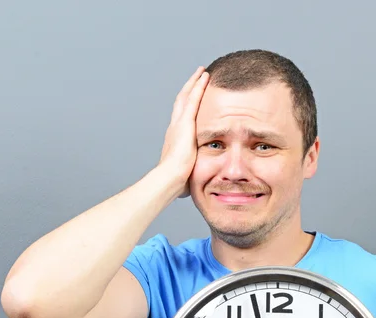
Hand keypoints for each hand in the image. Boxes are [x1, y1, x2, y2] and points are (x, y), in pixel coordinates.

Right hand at [159, 66, 209, 197]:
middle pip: (182, 102)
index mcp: (175, 139)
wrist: (170, 179)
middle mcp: (174, 128)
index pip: (182, 118)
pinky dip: (198, 86)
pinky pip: (193, 99)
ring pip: (187, 97)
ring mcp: (179, 124)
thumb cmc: (177, 182)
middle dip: (189, 89)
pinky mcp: (185, 123)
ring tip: (202, 72)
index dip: (187, 107)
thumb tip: (193, 186)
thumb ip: (190, 174)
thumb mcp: (186, 174)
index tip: (193, 98)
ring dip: (194, 83)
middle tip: (197, 78)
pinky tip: (205, 76)